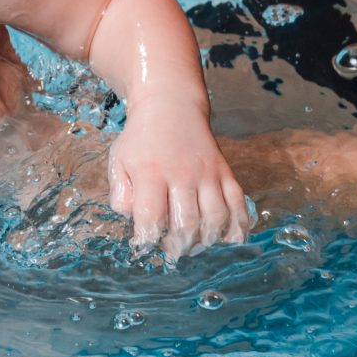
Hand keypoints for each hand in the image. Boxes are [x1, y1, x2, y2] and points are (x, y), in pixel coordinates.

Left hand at [108, 128, 249, 258]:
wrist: (170, 106)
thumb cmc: (141, 141)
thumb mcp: (119, 162)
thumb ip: (121, 195)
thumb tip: (134, 221)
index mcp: (150, 172)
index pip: (152, 217)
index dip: (149, 238)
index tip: (146, 244)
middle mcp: (182, 173)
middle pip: (187, 223)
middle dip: (179, 246)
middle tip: (172, 249)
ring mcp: (207, 173)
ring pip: (215, 217)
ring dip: (206, 240)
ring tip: (194, 244)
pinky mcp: (224, 171)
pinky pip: (238, 203)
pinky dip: (238, 225)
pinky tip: (228, 238)